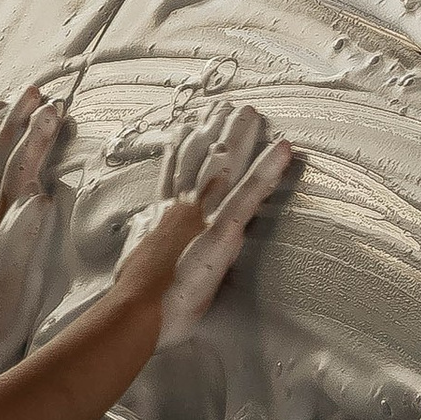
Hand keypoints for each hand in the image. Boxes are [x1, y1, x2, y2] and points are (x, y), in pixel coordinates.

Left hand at [0, 85, 68, 380]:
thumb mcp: (18, 278)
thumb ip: (26, 236)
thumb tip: (40, 194)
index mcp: (5, 220)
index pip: (24, 166)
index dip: (39, 136)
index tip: (56, 107)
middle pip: (2, 154)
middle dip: (20, 120)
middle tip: (38, 91)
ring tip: (8, 104)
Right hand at [109, 100, 296, 341]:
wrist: (136, 313)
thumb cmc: (138, 303)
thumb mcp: (138, 267)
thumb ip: (147, 248)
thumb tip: (144, 244)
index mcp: (163, 219)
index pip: (173, 175)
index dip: (180, 149)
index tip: (185, 125)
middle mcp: (183, 209)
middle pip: (201, 160)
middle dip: (214, 131)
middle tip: (226, 106)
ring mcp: (203, 216)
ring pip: (226, 167)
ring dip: (241, 138)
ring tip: (253, 113)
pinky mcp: (223, 231)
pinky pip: (251, 193)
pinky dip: (268, 169)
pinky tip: (284, 149)